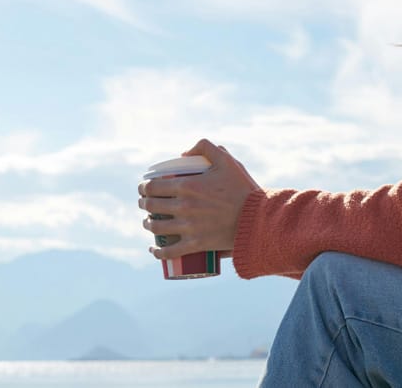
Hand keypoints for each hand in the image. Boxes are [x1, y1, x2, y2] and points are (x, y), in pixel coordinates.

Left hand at [138, 139, 261, 259]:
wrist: (258, 219)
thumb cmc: (243, 189)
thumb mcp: (226, 161)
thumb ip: (206, 147)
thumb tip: (184, 153)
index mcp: (187, 186)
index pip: (153, 187)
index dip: (143, 187)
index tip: (144, 188)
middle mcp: (184, 207)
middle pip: (152, 207)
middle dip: (144, 205)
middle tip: (145, 204)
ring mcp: (188, 228)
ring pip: (157, 228)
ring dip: (147, 225)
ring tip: (148, 223)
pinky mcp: (196, 245)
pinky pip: (170, 252)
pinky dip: (158, 252)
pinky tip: (154, 250)